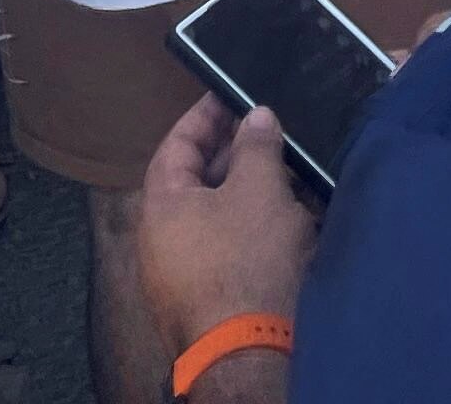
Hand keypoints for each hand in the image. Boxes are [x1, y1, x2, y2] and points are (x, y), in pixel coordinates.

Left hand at [139, 98, 318, 362]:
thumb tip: (255, 115)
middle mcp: (162, 241)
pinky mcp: (209, 300)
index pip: (176, 145)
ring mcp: (183, 275)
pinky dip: (254, 228)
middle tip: (270, 131)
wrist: (251, 356)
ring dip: (250, 192)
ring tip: (289, 174)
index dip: (204, 116)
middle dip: (234, 154)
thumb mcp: (259, 189)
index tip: (230, 94)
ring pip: (218, 216)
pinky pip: (229, 248)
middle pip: (196, 182)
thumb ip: (256, 146)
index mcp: (162, 207)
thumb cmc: (247, 263)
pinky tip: (289, 222)